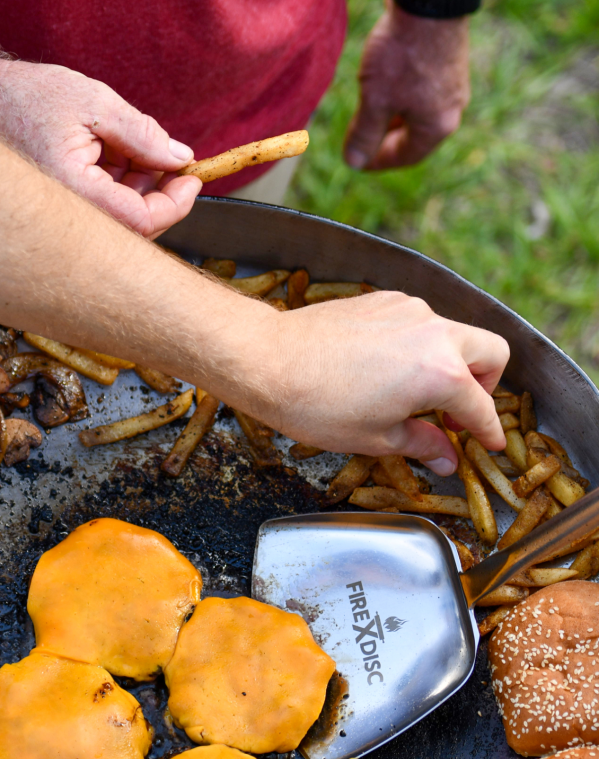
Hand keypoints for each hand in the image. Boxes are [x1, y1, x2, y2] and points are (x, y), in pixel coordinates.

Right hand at [0, 61, 200, 238]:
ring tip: (125, 146)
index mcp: (73, 193)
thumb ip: (143, 134)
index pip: (141, 220)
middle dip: (157, 193)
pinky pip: (95, 216)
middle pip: (131, 228)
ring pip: (115, 222)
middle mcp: (64, 217)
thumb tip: (180, 157)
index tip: (192, 176)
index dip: (175, 203)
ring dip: (134, 188)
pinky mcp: (54, 215)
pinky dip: (112, 188)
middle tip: (165, 158)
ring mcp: (58, 220)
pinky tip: (106, 157)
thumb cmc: (25, 98)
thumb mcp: (95, 103)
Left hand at [255, 291, 507, 470]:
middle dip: (485, 385)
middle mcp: (434, 333)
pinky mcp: (384, 300)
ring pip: (453, 333)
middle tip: (456, 413)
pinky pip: (418, 322)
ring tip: (415, 394)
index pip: (481, 406)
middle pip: (490, 353)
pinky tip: (387, 369)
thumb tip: (446, 458)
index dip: (488, 431)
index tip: (489, 442)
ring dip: (450, 362)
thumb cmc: (317, 405)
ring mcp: (409, 310)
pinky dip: (418, 345)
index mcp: (440, 373)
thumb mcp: (375, 438)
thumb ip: (422, 444)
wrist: (269, 361)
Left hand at [344, 2, 469, 170]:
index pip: (405, 156)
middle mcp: (452, 108)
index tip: (356, 160)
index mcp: (437, 126)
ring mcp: (454, 85)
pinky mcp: (449, 64)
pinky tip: (384, 87)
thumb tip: (353, 162)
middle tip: (359, 138)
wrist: (429, 0)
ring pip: (418, 114)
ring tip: (368, 112)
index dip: (377, 161)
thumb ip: (364, 133)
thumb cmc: (402, 54)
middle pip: (414, 137)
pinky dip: (401, 98)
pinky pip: (423, 93)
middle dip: (384, 140)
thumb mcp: (375, 100)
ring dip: (392, 118)